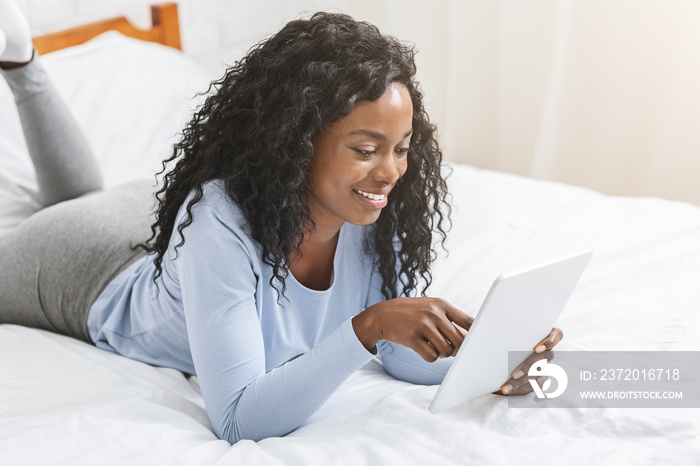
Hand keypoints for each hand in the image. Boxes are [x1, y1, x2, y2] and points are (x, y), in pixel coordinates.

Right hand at [352, 297, 472, 361]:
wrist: (381, 315)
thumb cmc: (410, 314)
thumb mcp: (429, 308)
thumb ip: (449, 319)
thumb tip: (470, 338)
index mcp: (441, 304)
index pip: (468, 321)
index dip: (475, 334)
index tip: (475, 342)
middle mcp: (433, 313)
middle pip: (460, 340)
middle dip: (457, 349)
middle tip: (448, 348)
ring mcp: (422, 325)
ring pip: (447, 350)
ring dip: (443, 354)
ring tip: (434, 348)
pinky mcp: (411, 338)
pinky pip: (432, 356)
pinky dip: (430, 357)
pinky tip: (423, 350)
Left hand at [496, 327, 563, 395]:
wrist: (502, 354)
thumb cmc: (507, 340)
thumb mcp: (510, 335)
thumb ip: (512, 333)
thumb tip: (496, 332)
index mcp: (543, 335)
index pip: (557, 335)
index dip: (550, 341)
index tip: (537, 348)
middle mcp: (547, 351)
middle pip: (546, 357)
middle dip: (529, 367)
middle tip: (515, 374)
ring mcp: (546, 366)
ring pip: (539, 374)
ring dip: (522, 381)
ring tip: (507, 386)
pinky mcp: (540, 379)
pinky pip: (532, 385)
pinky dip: (518, 388)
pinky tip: (507, 389)